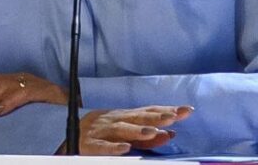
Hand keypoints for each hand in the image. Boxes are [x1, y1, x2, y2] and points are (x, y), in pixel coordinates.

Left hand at [0, 72, 67, 120]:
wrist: (74, 104)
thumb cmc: (46, 107)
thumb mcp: (18, 102)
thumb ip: (0, 103)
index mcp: (12, 80)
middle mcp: (19, 78)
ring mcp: (31, 83)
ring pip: (1, 89)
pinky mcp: (43, 92)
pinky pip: (23, 96)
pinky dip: (9, 103)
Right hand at [75, 105, 193, 154]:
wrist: (70, 135)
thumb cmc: (104, 134)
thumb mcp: (127, 134)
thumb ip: (148, 137)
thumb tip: (172, 134)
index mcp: (126, 116)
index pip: (150, 111)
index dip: (167, 109)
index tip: (187, 110)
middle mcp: (116, 120)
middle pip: (138, 116)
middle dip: (157, 116)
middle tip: (174, 116)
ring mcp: (103, 130)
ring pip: (122, 129)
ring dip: (138, 130)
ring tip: (153, 132)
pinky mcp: (90, 143)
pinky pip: (103, 146)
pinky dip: (114, 147)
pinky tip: (125, 148)